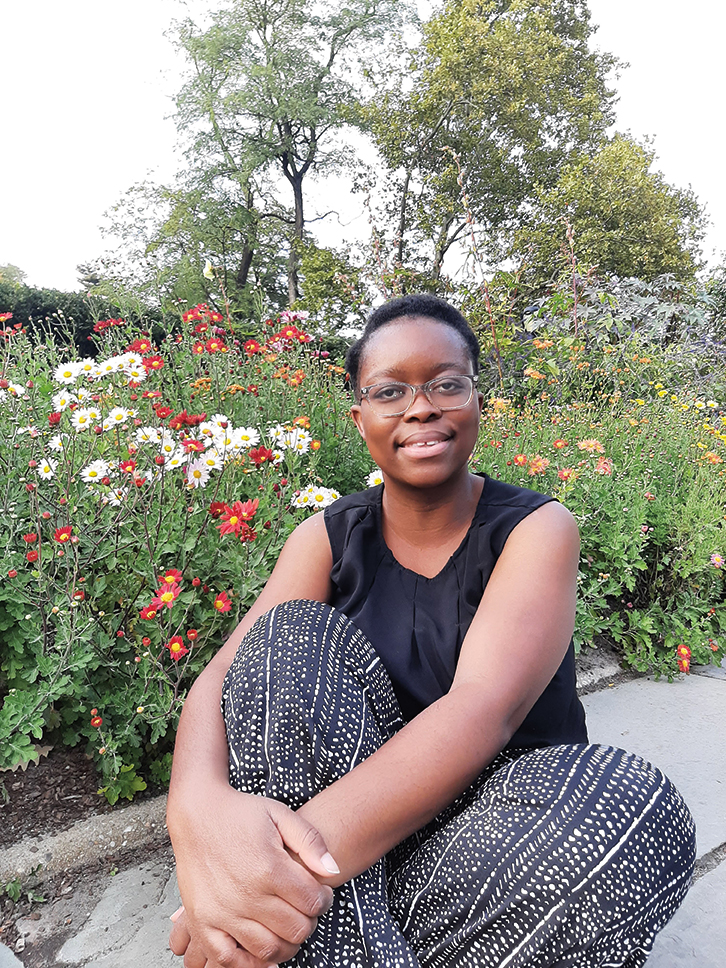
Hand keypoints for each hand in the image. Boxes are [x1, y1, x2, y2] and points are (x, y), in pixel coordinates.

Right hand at [168, 784, 336, 966]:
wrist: (197, 813)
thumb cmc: (240, 813)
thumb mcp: (280, 814)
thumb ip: (311, 841)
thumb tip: (333, 870)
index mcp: (269, 867)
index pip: (313, 902)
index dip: (324, 900)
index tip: (320, 893)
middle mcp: (246, 895)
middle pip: (296, 930)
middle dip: (309, 921)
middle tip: (304, 909)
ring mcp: (223, 912)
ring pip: (269, 950)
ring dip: (286, 944)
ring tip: (286, 926)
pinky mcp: (203, 921)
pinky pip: (228, 960)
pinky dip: (249, 965)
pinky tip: (262, 955)